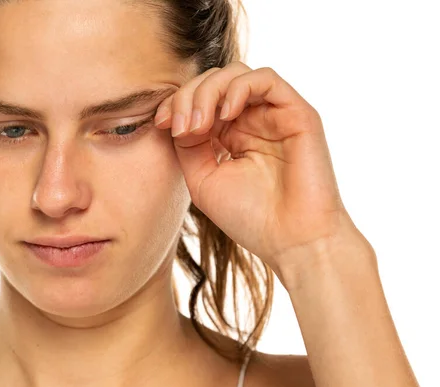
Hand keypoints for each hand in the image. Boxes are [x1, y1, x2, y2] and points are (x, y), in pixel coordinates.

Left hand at [154, 62, 359, 285]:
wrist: (291, 242)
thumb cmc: (250, 217)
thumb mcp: (203, 179)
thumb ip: (187, 145)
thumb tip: (175, 116)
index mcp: (230, 134)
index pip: (198, 100)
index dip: (174, 104)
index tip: (159, 124)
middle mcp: (251, 120)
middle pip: (212, 81)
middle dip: (186, 97)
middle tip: (179, 127)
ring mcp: (273, 114)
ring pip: (235, 74)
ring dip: (208, 92)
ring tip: (199, 125)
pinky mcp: (297, 112)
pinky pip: (265, 78)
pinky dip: (238, 88)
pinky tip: (225, 115)